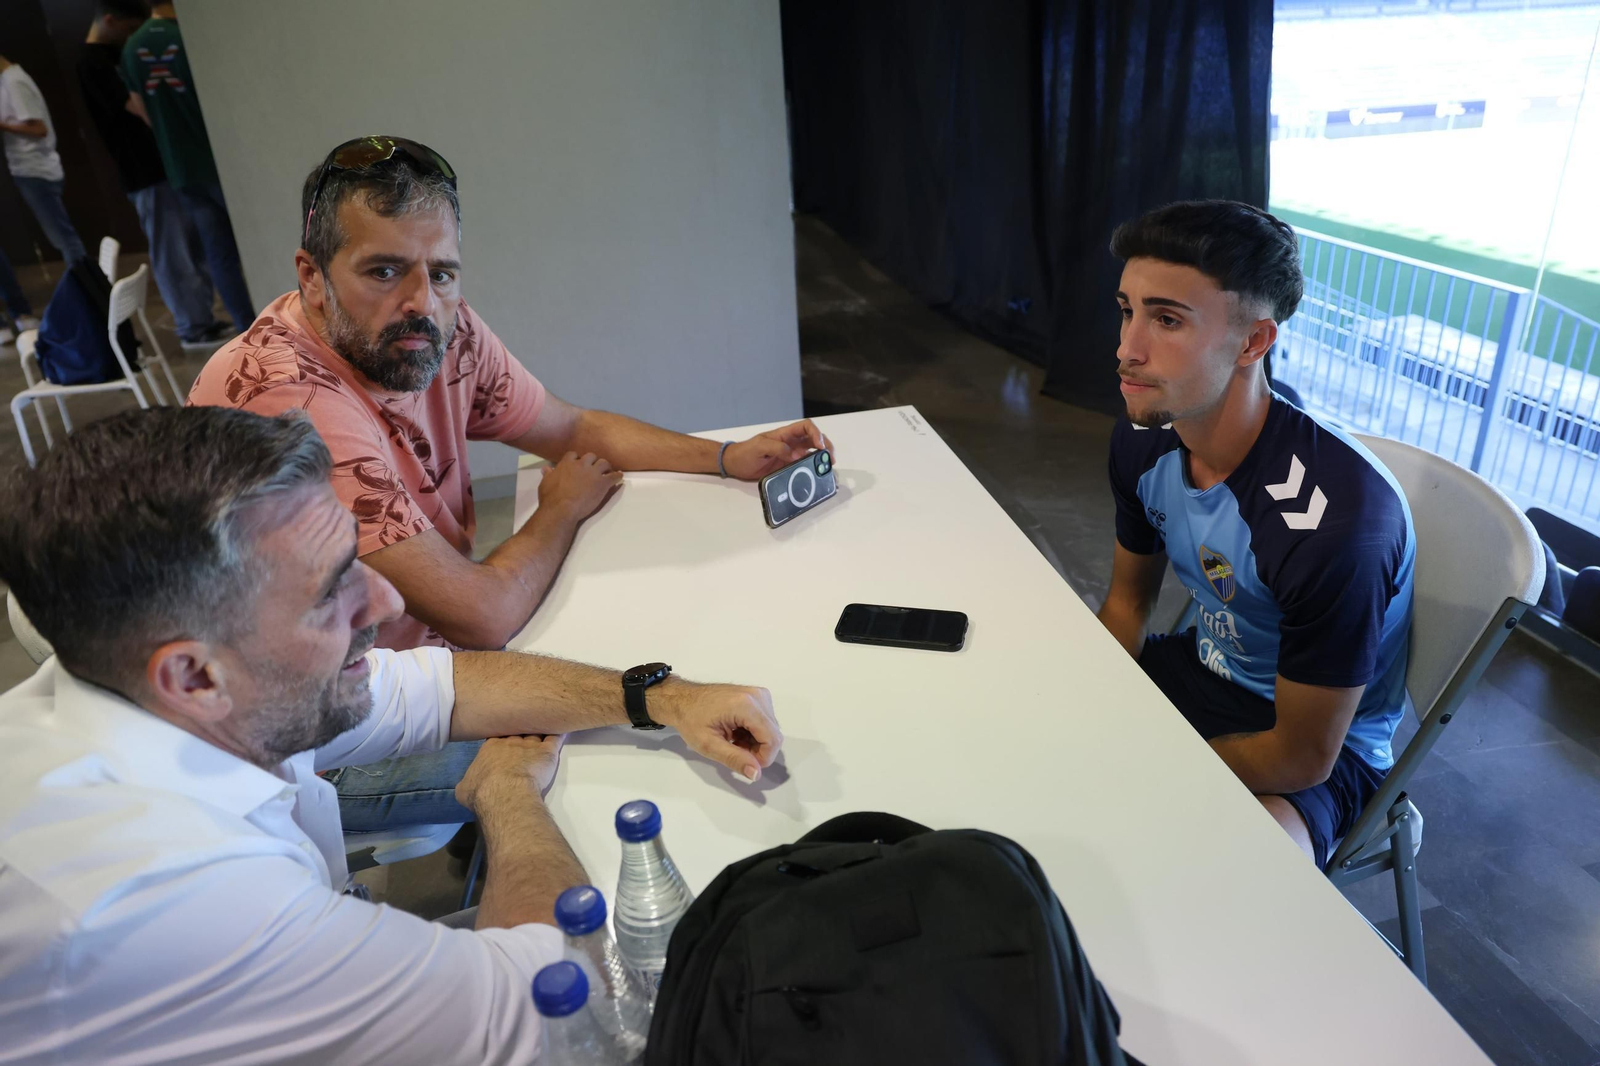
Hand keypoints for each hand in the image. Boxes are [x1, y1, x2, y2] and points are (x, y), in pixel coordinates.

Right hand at [455, 734, 566, 811]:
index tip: (505, 741)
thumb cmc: (482, 791)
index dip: (503, 738)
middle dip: (522, 730)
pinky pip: (556, 738)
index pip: (497, 736)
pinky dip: (559, 732)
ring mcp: (530, 745)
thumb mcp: (464, 789)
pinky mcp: (547, 752)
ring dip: (540, 729)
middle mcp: (510, 742)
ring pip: (537, 731)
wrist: (504, 792)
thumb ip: (466, 783)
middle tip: (525, 730)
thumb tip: (465, 786)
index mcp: (490, 748)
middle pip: (519, 731)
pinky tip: (563, 725)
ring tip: (545, 725)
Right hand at [537, 452, 622, 522]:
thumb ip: (548, 475)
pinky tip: (619, 477)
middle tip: (594, 469)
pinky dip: (617, 476)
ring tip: (607, 472)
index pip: (574, 455)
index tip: (578, 465)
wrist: (562, 509)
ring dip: (606, 467)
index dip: (577, 459)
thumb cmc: (550, 498)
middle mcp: (581, 465)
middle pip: (591, 456)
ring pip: (604, 463)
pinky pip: (614, 476)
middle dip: (593, 462)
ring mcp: (593, 473)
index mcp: (567, 464)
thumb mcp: (545, 484)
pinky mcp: (603, 483)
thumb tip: (545, 468)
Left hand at [652, 680, 782, 782]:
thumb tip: (756, 774)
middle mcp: (758, 696)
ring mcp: (759, 694)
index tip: (744, 763)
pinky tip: (736, 733)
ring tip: (733, 741)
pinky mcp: (757, 696)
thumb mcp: (708, 745)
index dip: (763, 758)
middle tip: (733, 751)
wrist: (682, 699)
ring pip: (771, 730)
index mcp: (746, 705)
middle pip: (773, 734)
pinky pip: (766, 721)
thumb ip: (734, 759)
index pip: (772, 739)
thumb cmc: (691, 720)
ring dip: (755, 742)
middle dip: (758, 750)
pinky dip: (754, 733)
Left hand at [720, 420, 833, 480]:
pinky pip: (804, 465)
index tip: (820, 445)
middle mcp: (791, 443)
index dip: (816, 433)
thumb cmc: (745, 452)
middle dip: (825, 445)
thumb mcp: (759, 447)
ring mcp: (790, 454)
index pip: (806, 427)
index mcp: (785, 434)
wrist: (735, 464)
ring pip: (812, 451)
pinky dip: (813, 467)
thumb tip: (793, 454)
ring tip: (828, 465)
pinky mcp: (788, 466)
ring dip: (822, 456)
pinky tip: (817, 472)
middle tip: (830, 458)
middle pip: (814, 438)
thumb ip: (776, 447)